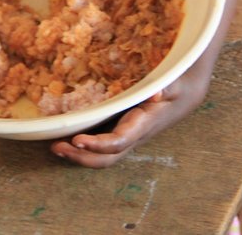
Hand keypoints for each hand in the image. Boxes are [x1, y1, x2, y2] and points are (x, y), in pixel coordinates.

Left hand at [50, 61, 209, 167]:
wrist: (185, 94)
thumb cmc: (176, 86)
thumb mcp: (173, 83)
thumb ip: (166, 87)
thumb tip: (156, 94)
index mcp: (142, 125)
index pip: (119, 142)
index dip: (99, 145)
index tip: (78, 140)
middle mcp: (134, 136)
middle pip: (107, 158)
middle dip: (83, 157)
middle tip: (58, 147)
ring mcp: (128, 137)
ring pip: (103, 156)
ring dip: (80, 156)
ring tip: (56, 147)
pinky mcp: (123, 131)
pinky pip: (103, 146)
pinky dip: (84, 147)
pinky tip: (66, 139)